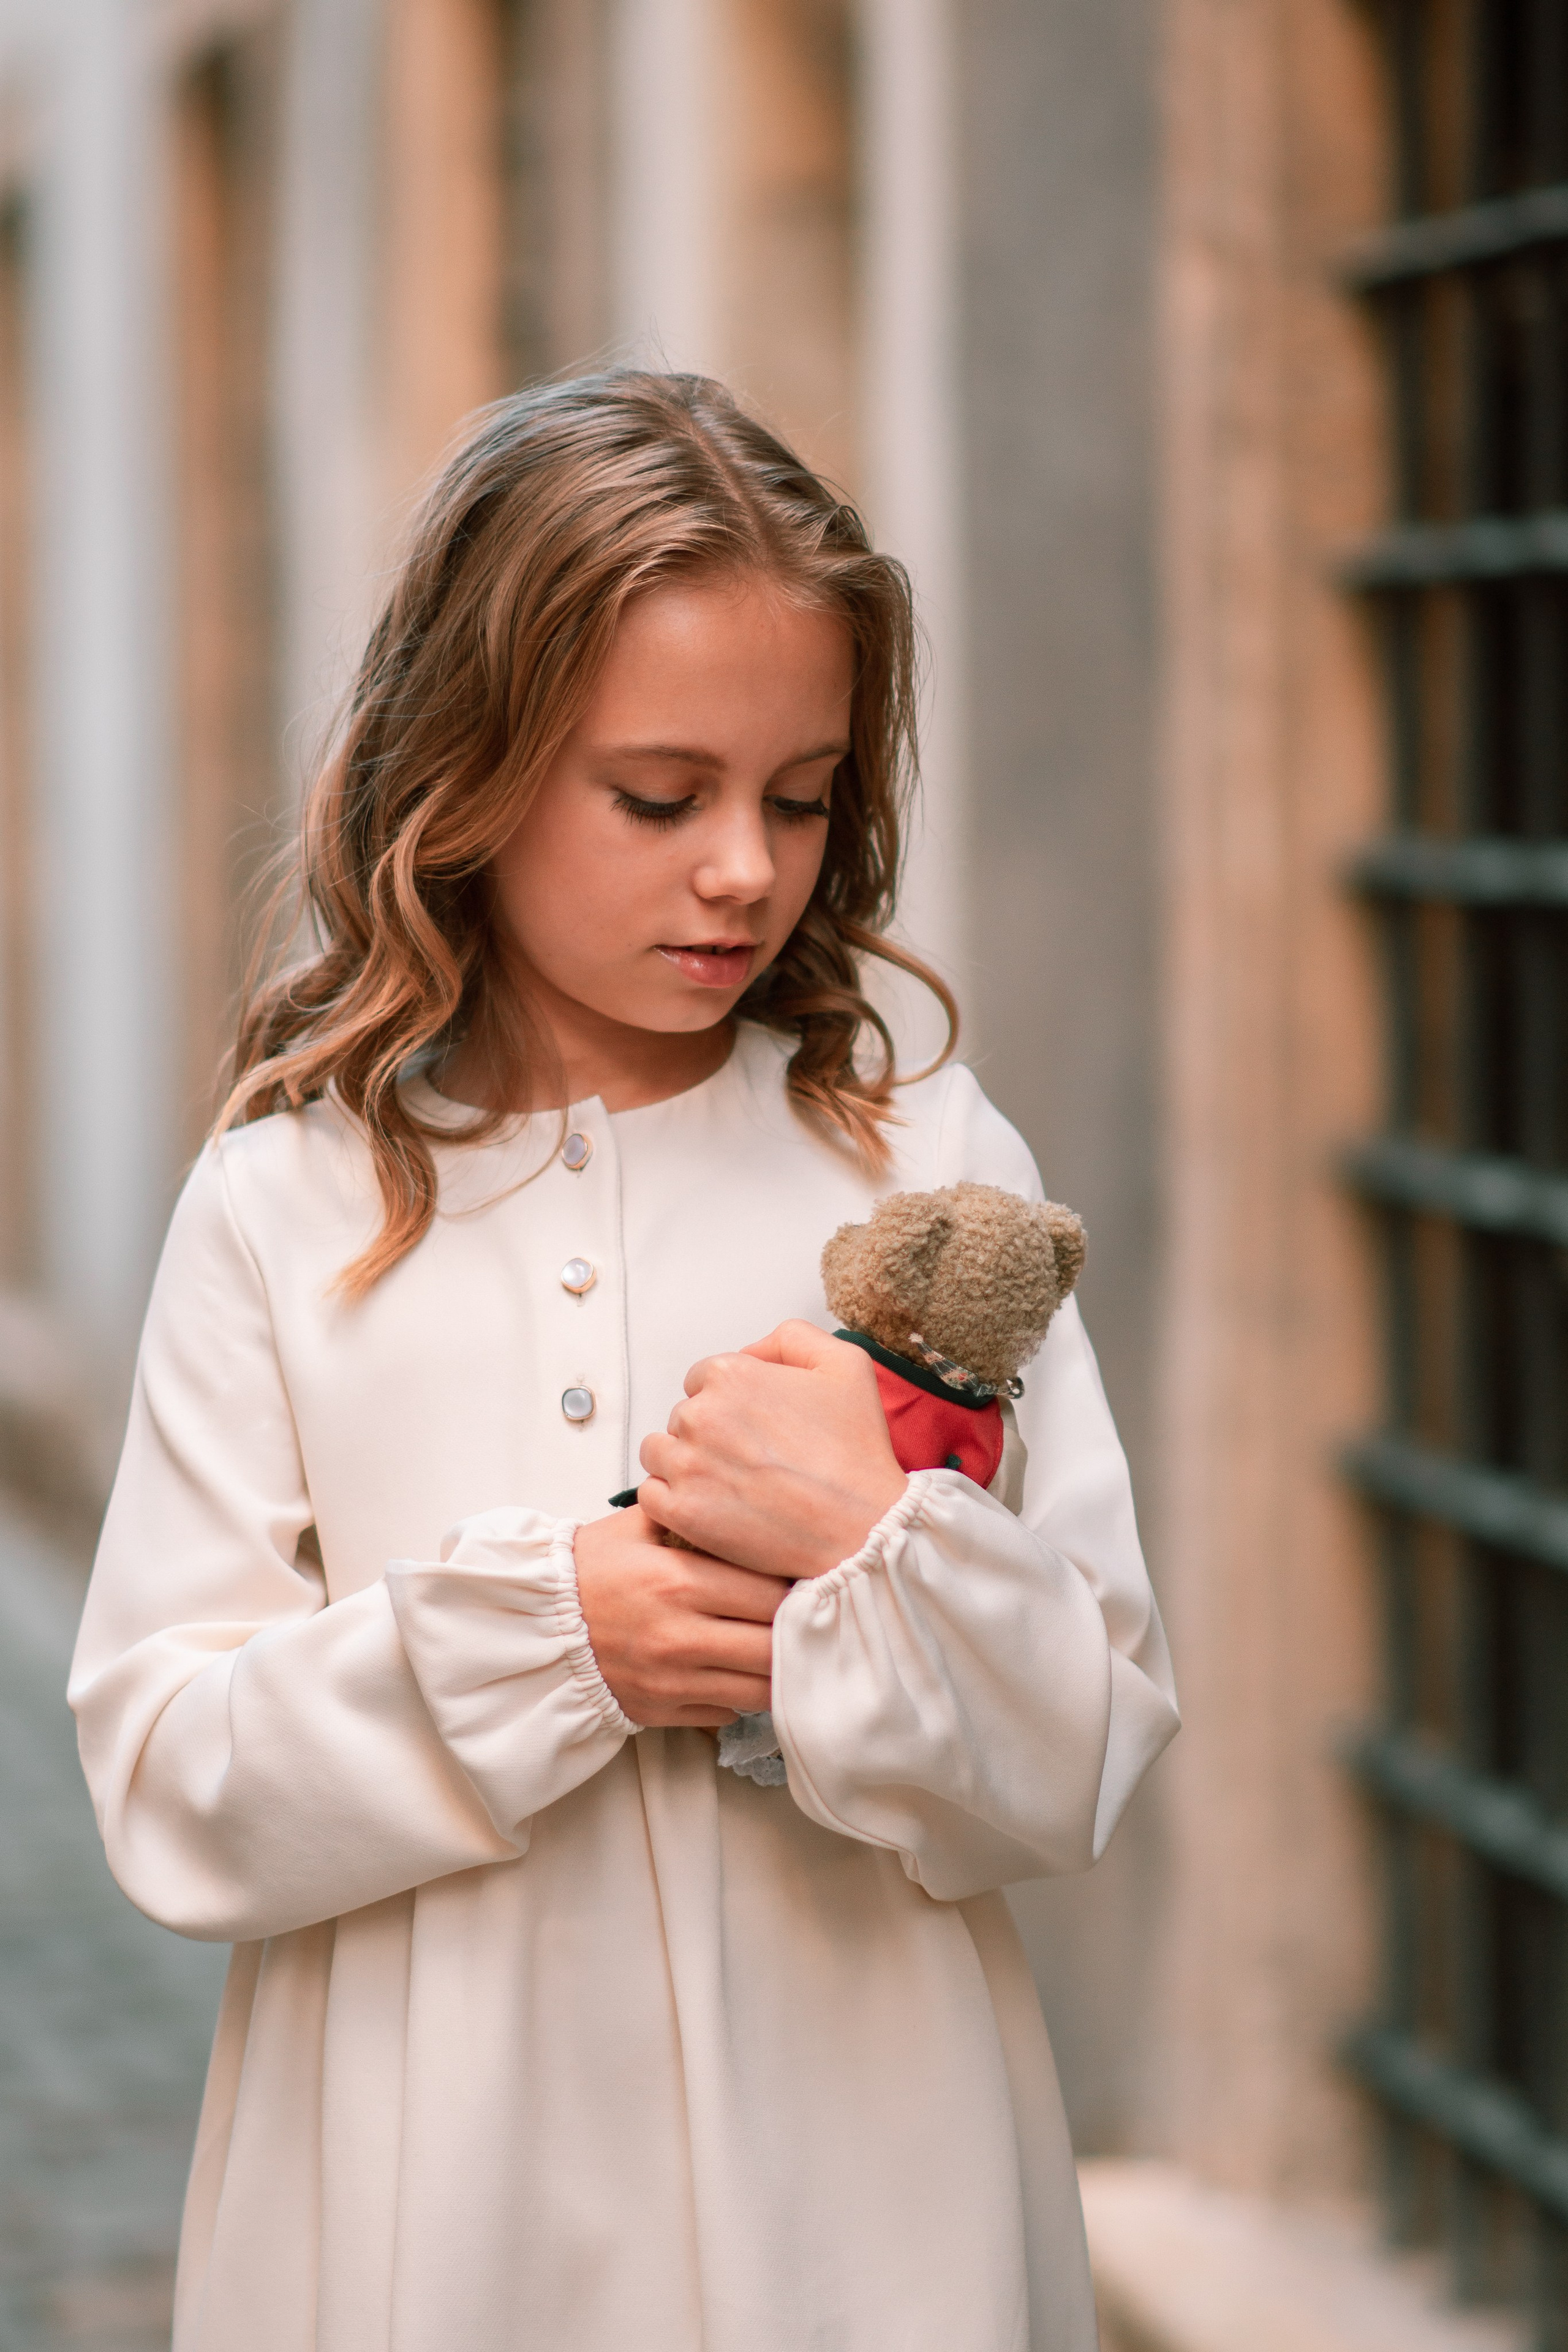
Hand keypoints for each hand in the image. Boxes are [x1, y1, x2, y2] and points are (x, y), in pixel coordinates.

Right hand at [573, 1504, 789, 1727]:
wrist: (535, 1622)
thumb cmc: (591, 1567)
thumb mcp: (639, 1524)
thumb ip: (696, 1514)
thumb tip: (755, 1513)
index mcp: (677, 1582)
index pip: (769, 1594)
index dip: (793, 1588)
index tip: (800, 1582)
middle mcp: (679, 1637)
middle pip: (772, 1647)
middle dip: (794, 1632)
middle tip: (802, 1618)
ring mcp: (670, 1681)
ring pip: (758, 1690)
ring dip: (775, 1671)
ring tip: (778, 1648)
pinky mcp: (660, 1711)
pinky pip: (725, 1714)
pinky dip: (739, 1696)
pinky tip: (735, 1671)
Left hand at [637, 1321, 906, 1581]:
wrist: (862, 1528)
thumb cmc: (855, 1451)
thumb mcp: (846, 1364)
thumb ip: (793, 1338)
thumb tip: (751, 1351)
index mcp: (731, 1374)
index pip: (703, 1379)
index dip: (729, 1402)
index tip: (755, 1428)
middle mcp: (699, 1414)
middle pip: (681, 1416)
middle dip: (708, 1434)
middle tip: (750, 1461)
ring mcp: (686, 1465)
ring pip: (658, 1452)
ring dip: (683, 1464)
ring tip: (727, 1485)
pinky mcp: (680, 1511)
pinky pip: (650, 1496)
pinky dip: (672, 1502)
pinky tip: (708, 1508)